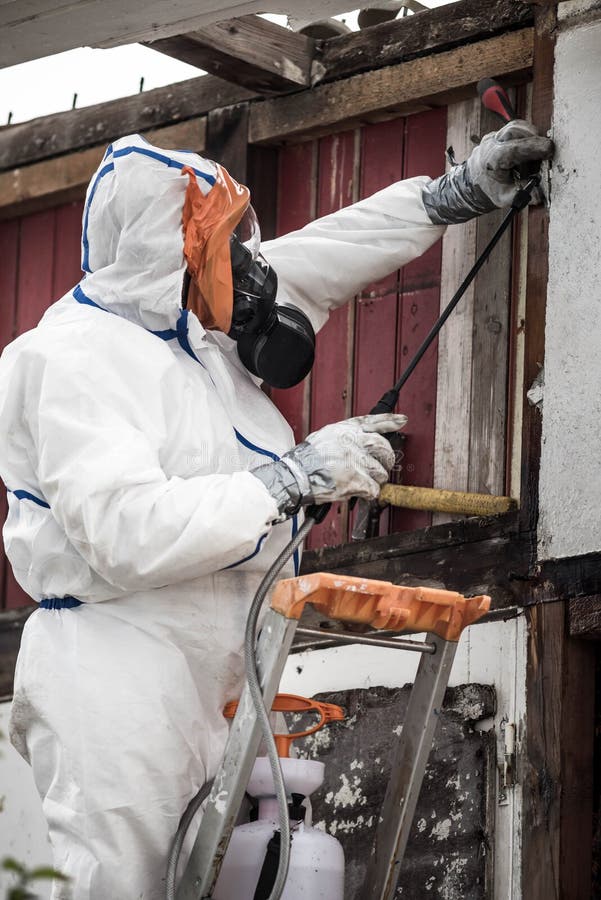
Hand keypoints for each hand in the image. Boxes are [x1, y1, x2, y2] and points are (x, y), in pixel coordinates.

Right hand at [251, 413, 406, 517]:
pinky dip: (369, 494)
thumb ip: (344, 437)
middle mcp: (353, 442)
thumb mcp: (325, 437)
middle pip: (384, 448)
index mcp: (345, 430)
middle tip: (383, 467)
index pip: (373, 421)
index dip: (390, 421)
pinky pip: (374, 489)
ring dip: (376, 480)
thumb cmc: (306, 460)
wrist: (294, 476)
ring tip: (363, 482)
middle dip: (387, 459)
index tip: (402, 420)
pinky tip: (359, 492)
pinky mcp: (355, 480)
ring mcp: (355, 461)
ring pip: (381, 472)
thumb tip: (361, 441)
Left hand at [422, 119, 553, 224]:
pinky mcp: (496, 136)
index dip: (535, 147)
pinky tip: (528, 149)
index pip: (516, 148)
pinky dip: (524, 136)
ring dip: (530, 134)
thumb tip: (540, 193)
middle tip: (546, 150)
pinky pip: (513, 129)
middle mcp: (491, 145)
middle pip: (515, 129)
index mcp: (492, 159)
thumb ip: (523, 194)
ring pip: (515, 126)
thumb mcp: (505, 198)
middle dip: (534, 137)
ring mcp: (492, 138)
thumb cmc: (488, 192)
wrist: (471, 186)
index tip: (550, 150)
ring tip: (537, 150)